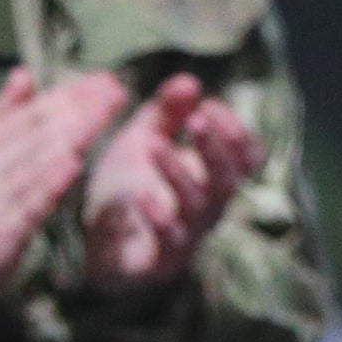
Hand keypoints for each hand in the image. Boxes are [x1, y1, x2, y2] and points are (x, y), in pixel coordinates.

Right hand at [0, 69, 134, 307]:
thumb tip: (24, 73)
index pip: (33, 113)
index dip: (70, 93)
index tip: (105, 77)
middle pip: (40, 132)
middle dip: (82, 107)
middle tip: (118, 88)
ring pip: (39, 162)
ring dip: (76, 134)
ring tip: (107, 112)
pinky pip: (30, 207)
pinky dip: (50, 184)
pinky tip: (75, 164)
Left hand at [82, 74, 264, 296]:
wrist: (94, 243)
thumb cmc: (128, 187)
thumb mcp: (143, 139)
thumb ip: (167, 112)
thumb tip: (190, 81)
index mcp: (212, 179)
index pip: (246, 158)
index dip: (235, 132)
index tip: (209, 104)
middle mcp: (208, 208)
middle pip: (227, 180)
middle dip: (214, 147)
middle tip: (198, 119)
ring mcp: (187, 236)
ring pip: (197, 206)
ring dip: (179, 173)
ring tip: (154, 145)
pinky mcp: (159, 261)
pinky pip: (168, 242)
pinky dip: (158, 219)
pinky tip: (141, 196)